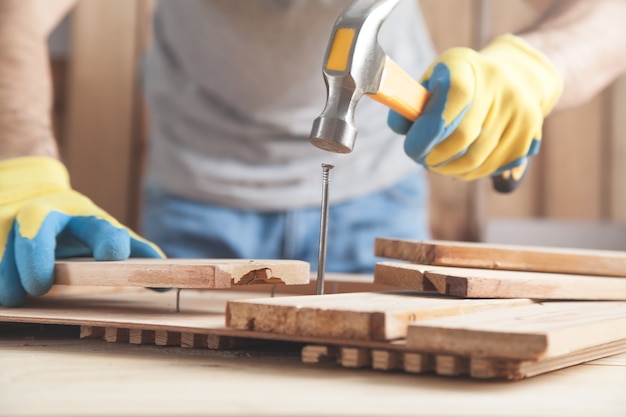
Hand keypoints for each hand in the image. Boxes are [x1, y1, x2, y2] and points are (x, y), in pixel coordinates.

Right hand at [0, 157, 164, 306]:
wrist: (32, 190)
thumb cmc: (77, 224)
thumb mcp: (104, 234)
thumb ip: (133, 253)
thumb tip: (165, 280)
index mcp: (84, 217)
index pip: (98, 226)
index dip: (108, 241)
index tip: (113, 257)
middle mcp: (48, 213)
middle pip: (39, 222)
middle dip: (37, 251)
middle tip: (39, 286)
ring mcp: (14, 219)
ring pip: (8, 235)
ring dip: (8, 267)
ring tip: (12, 298)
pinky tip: (1, 292)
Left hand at [388, 34, 562, 180]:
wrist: (512, 75)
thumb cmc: (457, 82)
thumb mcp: (431, 81)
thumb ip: (410, 104)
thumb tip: (401, 127)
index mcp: (465, 65)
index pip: (450, 102)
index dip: (427, 133)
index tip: (412, 150)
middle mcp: (498, 83)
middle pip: (463, 137)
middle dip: (435, 158)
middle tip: (424, 161)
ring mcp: (519, 106)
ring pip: (477, 159)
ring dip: (451, 170)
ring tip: (439, 165)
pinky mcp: (530, 130)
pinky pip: (494, 166)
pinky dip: (471, 173)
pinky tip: (460, 165)